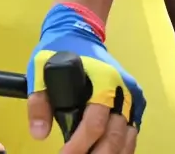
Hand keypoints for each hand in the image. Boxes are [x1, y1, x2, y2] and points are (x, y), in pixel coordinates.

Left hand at [27, 4, 142, 153]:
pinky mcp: (136, 102)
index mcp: (102, 80)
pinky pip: (132, 132)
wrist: (81, 31)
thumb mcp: (40, 69)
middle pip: (114, 136)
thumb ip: (39, 102)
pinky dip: (123, 148)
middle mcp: (122, 91)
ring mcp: (132, 97)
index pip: (94, 123)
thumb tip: (39, 134)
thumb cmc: (60, 50)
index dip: (79, 145)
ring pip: (127, 138)